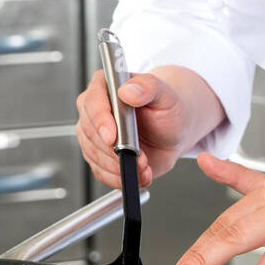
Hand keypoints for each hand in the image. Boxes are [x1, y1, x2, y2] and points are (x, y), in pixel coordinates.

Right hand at [75, 68, 189, 188]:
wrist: (173, 133)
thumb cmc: (168, 110)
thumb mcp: (166, 94)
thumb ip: (148, 87)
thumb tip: (128, 90)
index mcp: (106, 87)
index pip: (93, 102)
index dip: (101, 121)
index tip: (112, 138)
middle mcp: (95, 110)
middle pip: (91, 132)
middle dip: (115, 150)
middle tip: (139, 156)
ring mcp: (93, 134)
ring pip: (95, 155)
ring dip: (120, 166)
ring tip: (144, 164)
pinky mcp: (98, 156)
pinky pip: (101, 172)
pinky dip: (120, 177)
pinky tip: (139, 173)